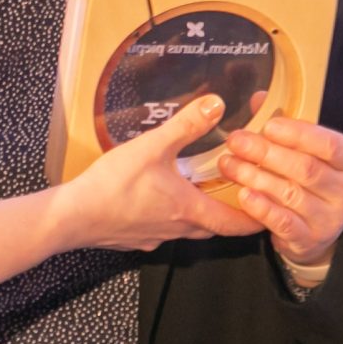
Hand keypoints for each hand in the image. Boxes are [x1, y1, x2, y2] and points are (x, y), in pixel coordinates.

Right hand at [56, 96, 266, 251]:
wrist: (72, 217)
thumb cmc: (112, 186)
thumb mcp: (153, 147)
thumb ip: (186, 125)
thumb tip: (216, 104)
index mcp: (188, 210)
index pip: (234, 223)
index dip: (255, 219)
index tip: (269, 214)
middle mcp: (176, 229)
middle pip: (213, 228)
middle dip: (228, 215)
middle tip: (238, 197)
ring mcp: (154, 237)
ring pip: (187, 230)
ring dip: (197, 215)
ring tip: (199, 193)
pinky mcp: (134, 239)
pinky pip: (162, 231)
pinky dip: (169, 217)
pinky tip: (158, 201)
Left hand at [219, 117, 342, 269]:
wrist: (320, 232)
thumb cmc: (311, 182)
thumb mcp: (308, 153)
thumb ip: (287, 127)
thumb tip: (259, 98)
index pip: (330, 145)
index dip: (299, 134)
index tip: (269, 125)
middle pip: (306, 168)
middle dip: (267, 153)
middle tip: (237, 140)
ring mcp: (328, 219)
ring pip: (290, 194)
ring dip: (256, 177)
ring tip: (229, 164)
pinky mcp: (309, 240)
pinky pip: (283, 223)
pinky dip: (262, 208)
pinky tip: (243, 195)